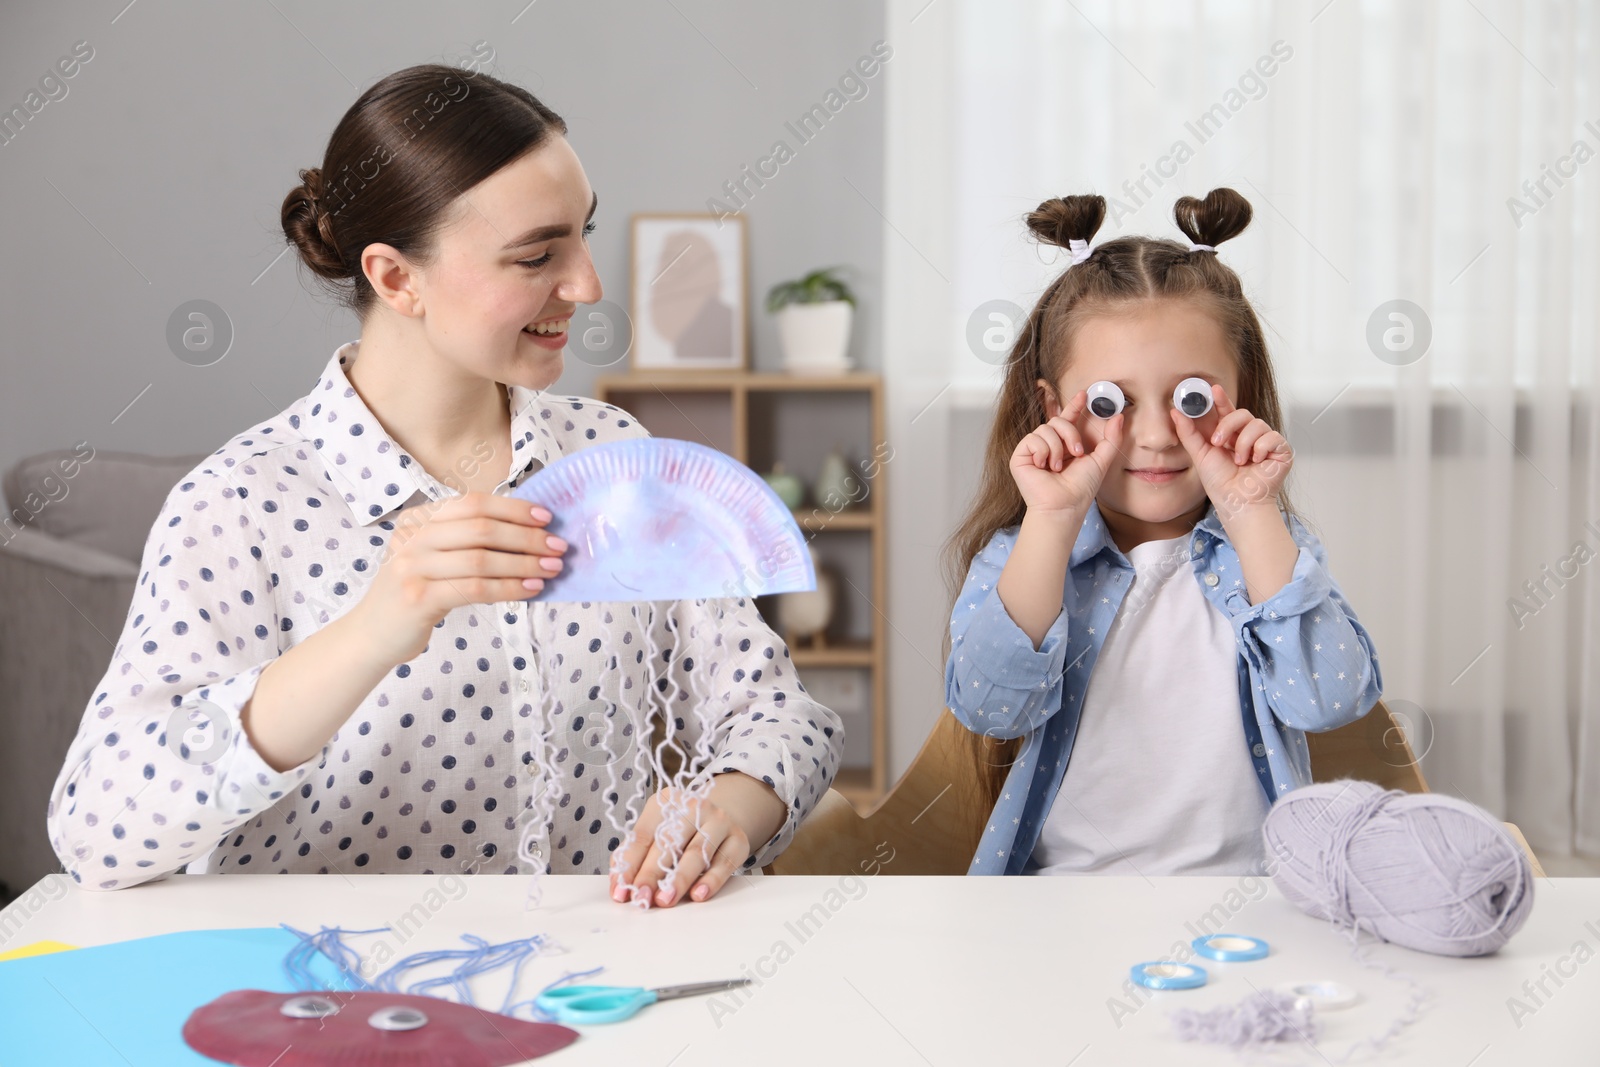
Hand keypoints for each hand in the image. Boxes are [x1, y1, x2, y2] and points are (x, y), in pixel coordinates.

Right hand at [353, 491, 566, 664]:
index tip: (546, 517)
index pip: (474, 503)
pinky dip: (509, 588)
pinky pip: (475, 589)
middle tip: (558, 546)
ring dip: (524, 563)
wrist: (374, 633)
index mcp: (418, 518)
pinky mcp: (418, 597)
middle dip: (527, 537)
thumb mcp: (435, 555)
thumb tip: (529, 531)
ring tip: (551, 569)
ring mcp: (411, 566)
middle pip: (481, 528)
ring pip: (482, 559)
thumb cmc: (417, 591)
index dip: (514, 509)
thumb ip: (467, 539)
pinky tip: (531, 590)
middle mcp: (412, 536)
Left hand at [609, 774, 780, 906]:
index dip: (630, 865)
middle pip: (669, 842)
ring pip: (696, 852)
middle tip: (642, 898)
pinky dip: (710, 880)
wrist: (721, 819)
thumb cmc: (680, 832)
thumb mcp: (657, 832)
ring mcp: (719, 821)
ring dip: (679, 879)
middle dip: (652, 874)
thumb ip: (636, 856)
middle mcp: (693, 806)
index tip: (621, 892)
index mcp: (666, 801)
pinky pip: (723, 863)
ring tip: (665, 900)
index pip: (643, 835)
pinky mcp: (738, 840)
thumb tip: (620, 885)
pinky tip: (698, 894)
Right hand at [1010, 389, 1125, 517]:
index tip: (1084, 394)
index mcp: (1065, 446)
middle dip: (1070, 433)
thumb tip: (1118, 416)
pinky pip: (1032, 439)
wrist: (1063, 505)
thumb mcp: (1100, 461)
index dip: (1074, 406)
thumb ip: (1111, 439)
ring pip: (1045, 429)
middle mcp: (1048, 446)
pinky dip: (1043, 452)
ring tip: (1058, 467)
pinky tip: (1044, 467)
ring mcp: (1033, 451)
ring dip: (1057, 448)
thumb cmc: (1080, 489)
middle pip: (1056, 421)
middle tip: (1077, 452)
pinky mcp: (1020, 456)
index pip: (1067, 420)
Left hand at [1170, 385, 1292, 517]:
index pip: (1227, 412)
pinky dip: (1260, 449)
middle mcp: (1248, 436)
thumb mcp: (1200, 455)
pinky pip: (1272, 437)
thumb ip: (1189, 433)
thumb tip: (1175, 412)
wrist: (1238, 503)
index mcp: (1231, 436)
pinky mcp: (1281, 450)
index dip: (1221, 399)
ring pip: (1257, 424)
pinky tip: (1256, 461)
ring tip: (1240, 461)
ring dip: (1243, 443)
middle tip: (1219, 443)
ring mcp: (1265, 442)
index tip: (1213, 389)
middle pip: (1242, 413)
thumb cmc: (1221, 484)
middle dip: (1228, 425)